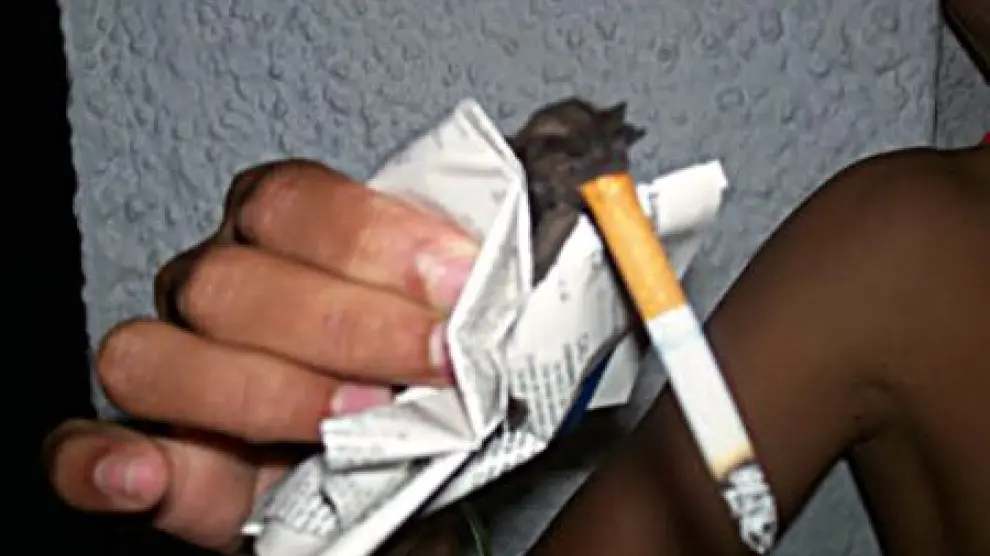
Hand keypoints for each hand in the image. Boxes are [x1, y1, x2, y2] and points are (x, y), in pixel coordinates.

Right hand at [43, 160, 479, 552]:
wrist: (406, 468)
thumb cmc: (429, 376)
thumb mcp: (453, 315)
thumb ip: (466, 280)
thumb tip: (524, 239)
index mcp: (283, 231)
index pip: (296, 203)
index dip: (376, 240)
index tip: (461, 285)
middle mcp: (218, 287)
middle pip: (234, 283)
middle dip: (348, 326)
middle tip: (440, 364)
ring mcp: (174, 366)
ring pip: (156, 358)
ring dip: (259, 392)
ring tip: (350, 420)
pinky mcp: (153, 454)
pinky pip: (80, 449)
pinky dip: (98, 461)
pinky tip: (143, 474)